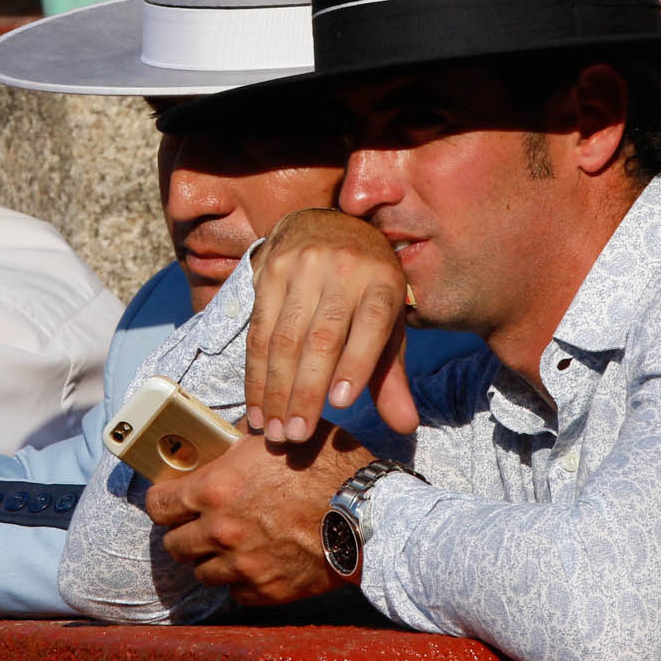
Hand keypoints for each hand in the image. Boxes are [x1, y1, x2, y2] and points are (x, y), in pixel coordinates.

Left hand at [143, 426, 373, 604]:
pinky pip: (236, 592)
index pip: (159, 505)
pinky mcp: (266, 591)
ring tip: (228, 546)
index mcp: (216, 488)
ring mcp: (243, 565)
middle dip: (182, 534)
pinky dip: (240, 581)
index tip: (169, 501)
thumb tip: (222, 440)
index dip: (162, 502)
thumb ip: (240, 442)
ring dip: (210, 560)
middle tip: (196, 526)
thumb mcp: (278, 437)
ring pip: (202, 573)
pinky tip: (255, 563)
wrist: (370, 513)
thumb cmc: (328, 466)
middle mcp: (221, 531)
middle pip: (173, 545)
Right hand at [247, 208, 415, 443]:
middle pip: (322, 337)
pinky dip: (256, 373)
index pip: (372, 323)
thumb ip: (392, 376)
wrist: (329, 224)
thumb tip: (404, 426)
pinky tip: (257, 406)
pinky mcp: (269, 271)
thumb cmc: (365, 288)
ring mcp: (303, 267)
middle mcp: (344, 269)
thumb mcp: (388, 323)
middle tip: (296, 436)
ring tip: (274, 431)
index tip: (340, 403)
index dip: (356, 363)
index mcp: (382, 281)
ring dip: (275, 390)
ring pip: (284, 337)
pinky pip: (258, 330)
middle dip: (305, 391)